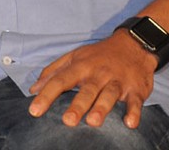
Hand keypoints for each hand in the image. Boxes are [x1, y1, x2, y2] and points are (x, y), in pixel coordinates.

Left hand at [28, 30, 156, 128]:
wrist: (133, 45)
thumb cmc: (98, 55)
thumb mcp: (73, 57)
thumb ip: (52, 72)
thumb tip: (33, 89)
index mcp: (80, 66)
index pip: (60, 81)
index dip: (46, 95)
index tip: (34, 111)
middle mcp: (98, 74)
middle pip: (87, 90)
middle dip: (77, 105)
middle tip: (67, 121)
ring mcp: (117, 81)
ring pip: (109, 95)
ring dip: (102, 108)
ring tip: (93, 122)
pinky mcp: (135, 89)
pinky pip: (135, 101)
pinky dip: (134, 112)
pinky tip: (129, 123)